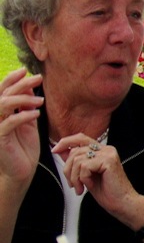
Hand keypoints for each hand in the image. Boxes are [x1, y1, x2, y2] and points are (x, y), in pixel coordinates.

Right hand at [0, 69, 43, 190]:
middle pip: (4, 95)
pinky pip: (8, 123)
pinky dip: (23, 116)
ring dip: (22, 99)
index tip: (27, 71)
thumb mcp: (28, 123)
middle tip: (38, 78)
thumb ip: (26, 106)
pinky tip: (37, 114)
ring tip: (40, 101)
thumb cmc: (24, 148)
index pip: (3, 91)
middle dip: (21, 84)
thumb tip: (29, 87)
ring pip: (3, 105)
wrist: (21, 171)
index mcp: (1, 112)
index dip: (12, 79)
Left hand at [52, 134, 143, 225]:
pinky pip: (84, 167)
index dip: (66, 142)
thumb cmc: (108, 192)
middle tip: (73, 184)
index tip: (55, 150)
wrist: (122, 203)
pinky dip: (83, 179)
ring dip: (74, 177)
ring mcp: (108, 154)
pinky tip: (89, 186)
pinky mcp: (108, 161)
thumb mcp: (86, 175)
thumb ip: (76, 161)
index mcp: (102, 151)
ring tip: (80, 188)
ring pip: (77, 159)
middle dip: (68, 169)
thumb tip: (60, 150)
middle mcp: (106, 149)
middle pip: (75, 150)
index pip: (81, 138)